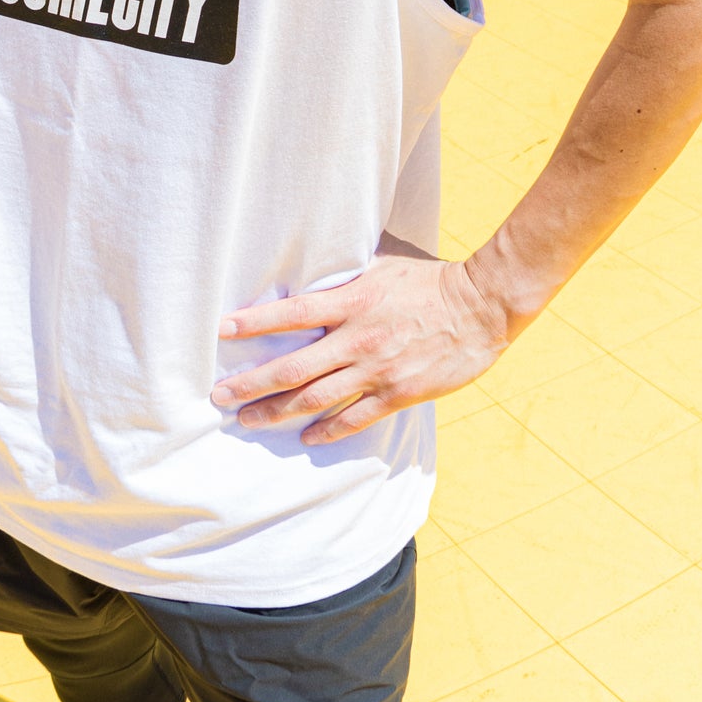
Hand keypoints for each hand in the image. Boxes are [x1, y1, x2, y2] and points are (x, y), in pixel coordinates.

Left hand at [211, 248, 509, 445]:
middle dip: (252, 383)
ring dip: (278, 411)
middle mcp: (358, 339)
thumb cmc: (431, 280)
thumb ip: (348, 275)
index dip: (255, 322)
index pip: (292, 313)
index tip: (222, 329)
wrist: (482, 306)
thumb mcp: (383, 264)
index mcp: (352, 301)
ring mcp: (378, 370)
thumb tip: (316, 269)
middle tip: (219, 396)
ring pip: (316, 398)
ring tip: (248, 419)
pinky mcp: (399, 393)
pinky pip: (355, 417)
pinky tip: (306, 437)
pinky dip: (327, 430)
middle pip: (294, 367)